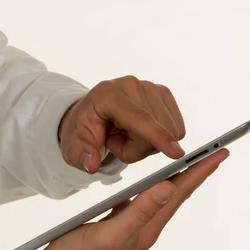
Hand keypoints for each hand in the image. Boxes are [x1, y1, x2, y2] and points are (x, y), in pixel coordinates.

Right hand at [36, 148, 228, 249]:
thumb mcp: (110, 235)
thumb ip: (138, 212)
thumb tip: (168, 187)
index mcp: (144, 231)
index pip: (177, 195)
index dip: (198, 173)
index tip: (219, 154)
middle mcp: (142, 232)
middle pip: (174, 197)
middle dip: (194, 175)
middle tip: (213, 156)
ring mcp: (129, 233)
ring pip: (158, 202)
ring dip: (175, 183)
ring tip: (188, 168)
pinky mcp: (115, 232)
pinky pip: (140, 207)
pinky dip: (150, 192)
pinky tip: (147, 188)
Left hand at [59, 76, 186, 172]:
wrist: (90, 116)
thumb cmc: (83, 131)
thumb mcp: (73, 147)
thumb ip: (81, 155)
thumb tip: (92, 164)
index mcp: (108, 95)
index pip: (138, 118)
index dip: (158, 136)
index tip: (177, 154)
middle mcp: (131, 85)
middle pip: (155, 131)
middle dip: (138, 149)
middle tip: (115, 143)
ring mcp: (151, 87)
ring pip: (170, 131)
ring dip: (148, 144)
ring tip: (126, 136)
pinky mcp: (164, 94)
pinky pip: (176, 128)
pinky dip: (160, 137)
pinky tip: (139, 131)